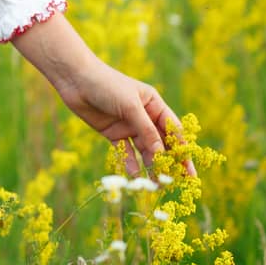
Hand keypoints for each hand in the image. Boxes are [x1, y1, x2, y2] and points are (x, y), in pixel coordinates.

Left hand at [56, 60, 195, 179]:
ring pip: (144, 150)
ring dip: (151, 166)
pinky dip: (130, 163)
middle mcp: (144, 116)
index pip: (174, 130)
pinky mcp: (113, 133)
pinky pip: (125, 151)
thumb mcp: (131, 107)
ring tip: (157, 184)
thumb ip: (146, 131)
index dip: (183, 150)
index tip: (190, 170)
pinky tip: (135, 174)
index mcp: (154, 104)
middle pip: (161, 143)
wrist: (75, 80)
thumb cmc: (107, 85)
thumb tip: (162, 155)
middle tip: (179, 183)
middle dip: (170, 162)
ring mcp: (128, 126)